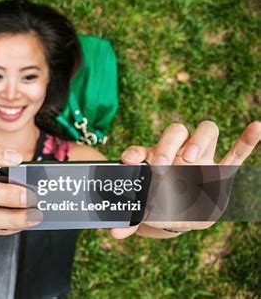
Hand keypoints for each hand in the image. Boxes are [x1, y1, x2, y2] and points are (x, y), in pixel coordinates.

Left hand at [112, 120, 260, 238]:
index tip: (128, 160)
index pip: (144, 149)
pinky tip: (256, 127)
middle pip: (176, 131)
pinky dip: (247, 141)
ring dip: (198, 140)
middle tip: (160, 165)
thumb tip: (114, 234)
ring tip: (190, 158)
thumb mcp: (144, 210)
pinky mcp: (222, 170)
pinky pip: (237, 153)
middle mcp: (177, 152)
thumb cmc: (156, 203)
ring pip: (206, 132)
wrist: (176, 210)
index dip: (135, 153)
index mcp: (153, 158)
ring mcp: (201, 157)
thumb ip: (132, 218)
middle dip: (167, 145)